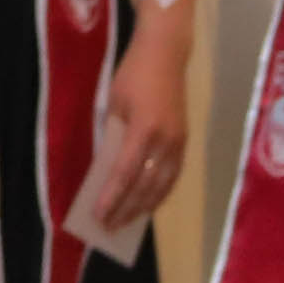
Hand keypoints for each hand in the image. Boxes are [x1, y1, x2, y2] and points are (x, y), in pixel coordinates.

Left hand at [72, 41, 194, 240]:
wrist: (165, 56)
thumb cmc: (132, 76)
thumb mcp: (113, 104)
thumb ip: (112, 136)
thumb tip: (105, 169)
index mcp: (145, 130)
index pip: (126, 172)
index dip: (113, 197)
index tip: (98, 215)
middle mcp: (167, 141)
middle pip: (146, 185)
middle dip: (127, 207)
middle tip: (109, 226)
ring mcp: (180, 143)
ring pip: (163, 185)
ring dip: (144, 206)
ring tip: (126, 221)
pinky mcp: (185, 142)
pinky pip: (172, 176)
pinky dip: (159, 193)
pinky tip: (147, 203)